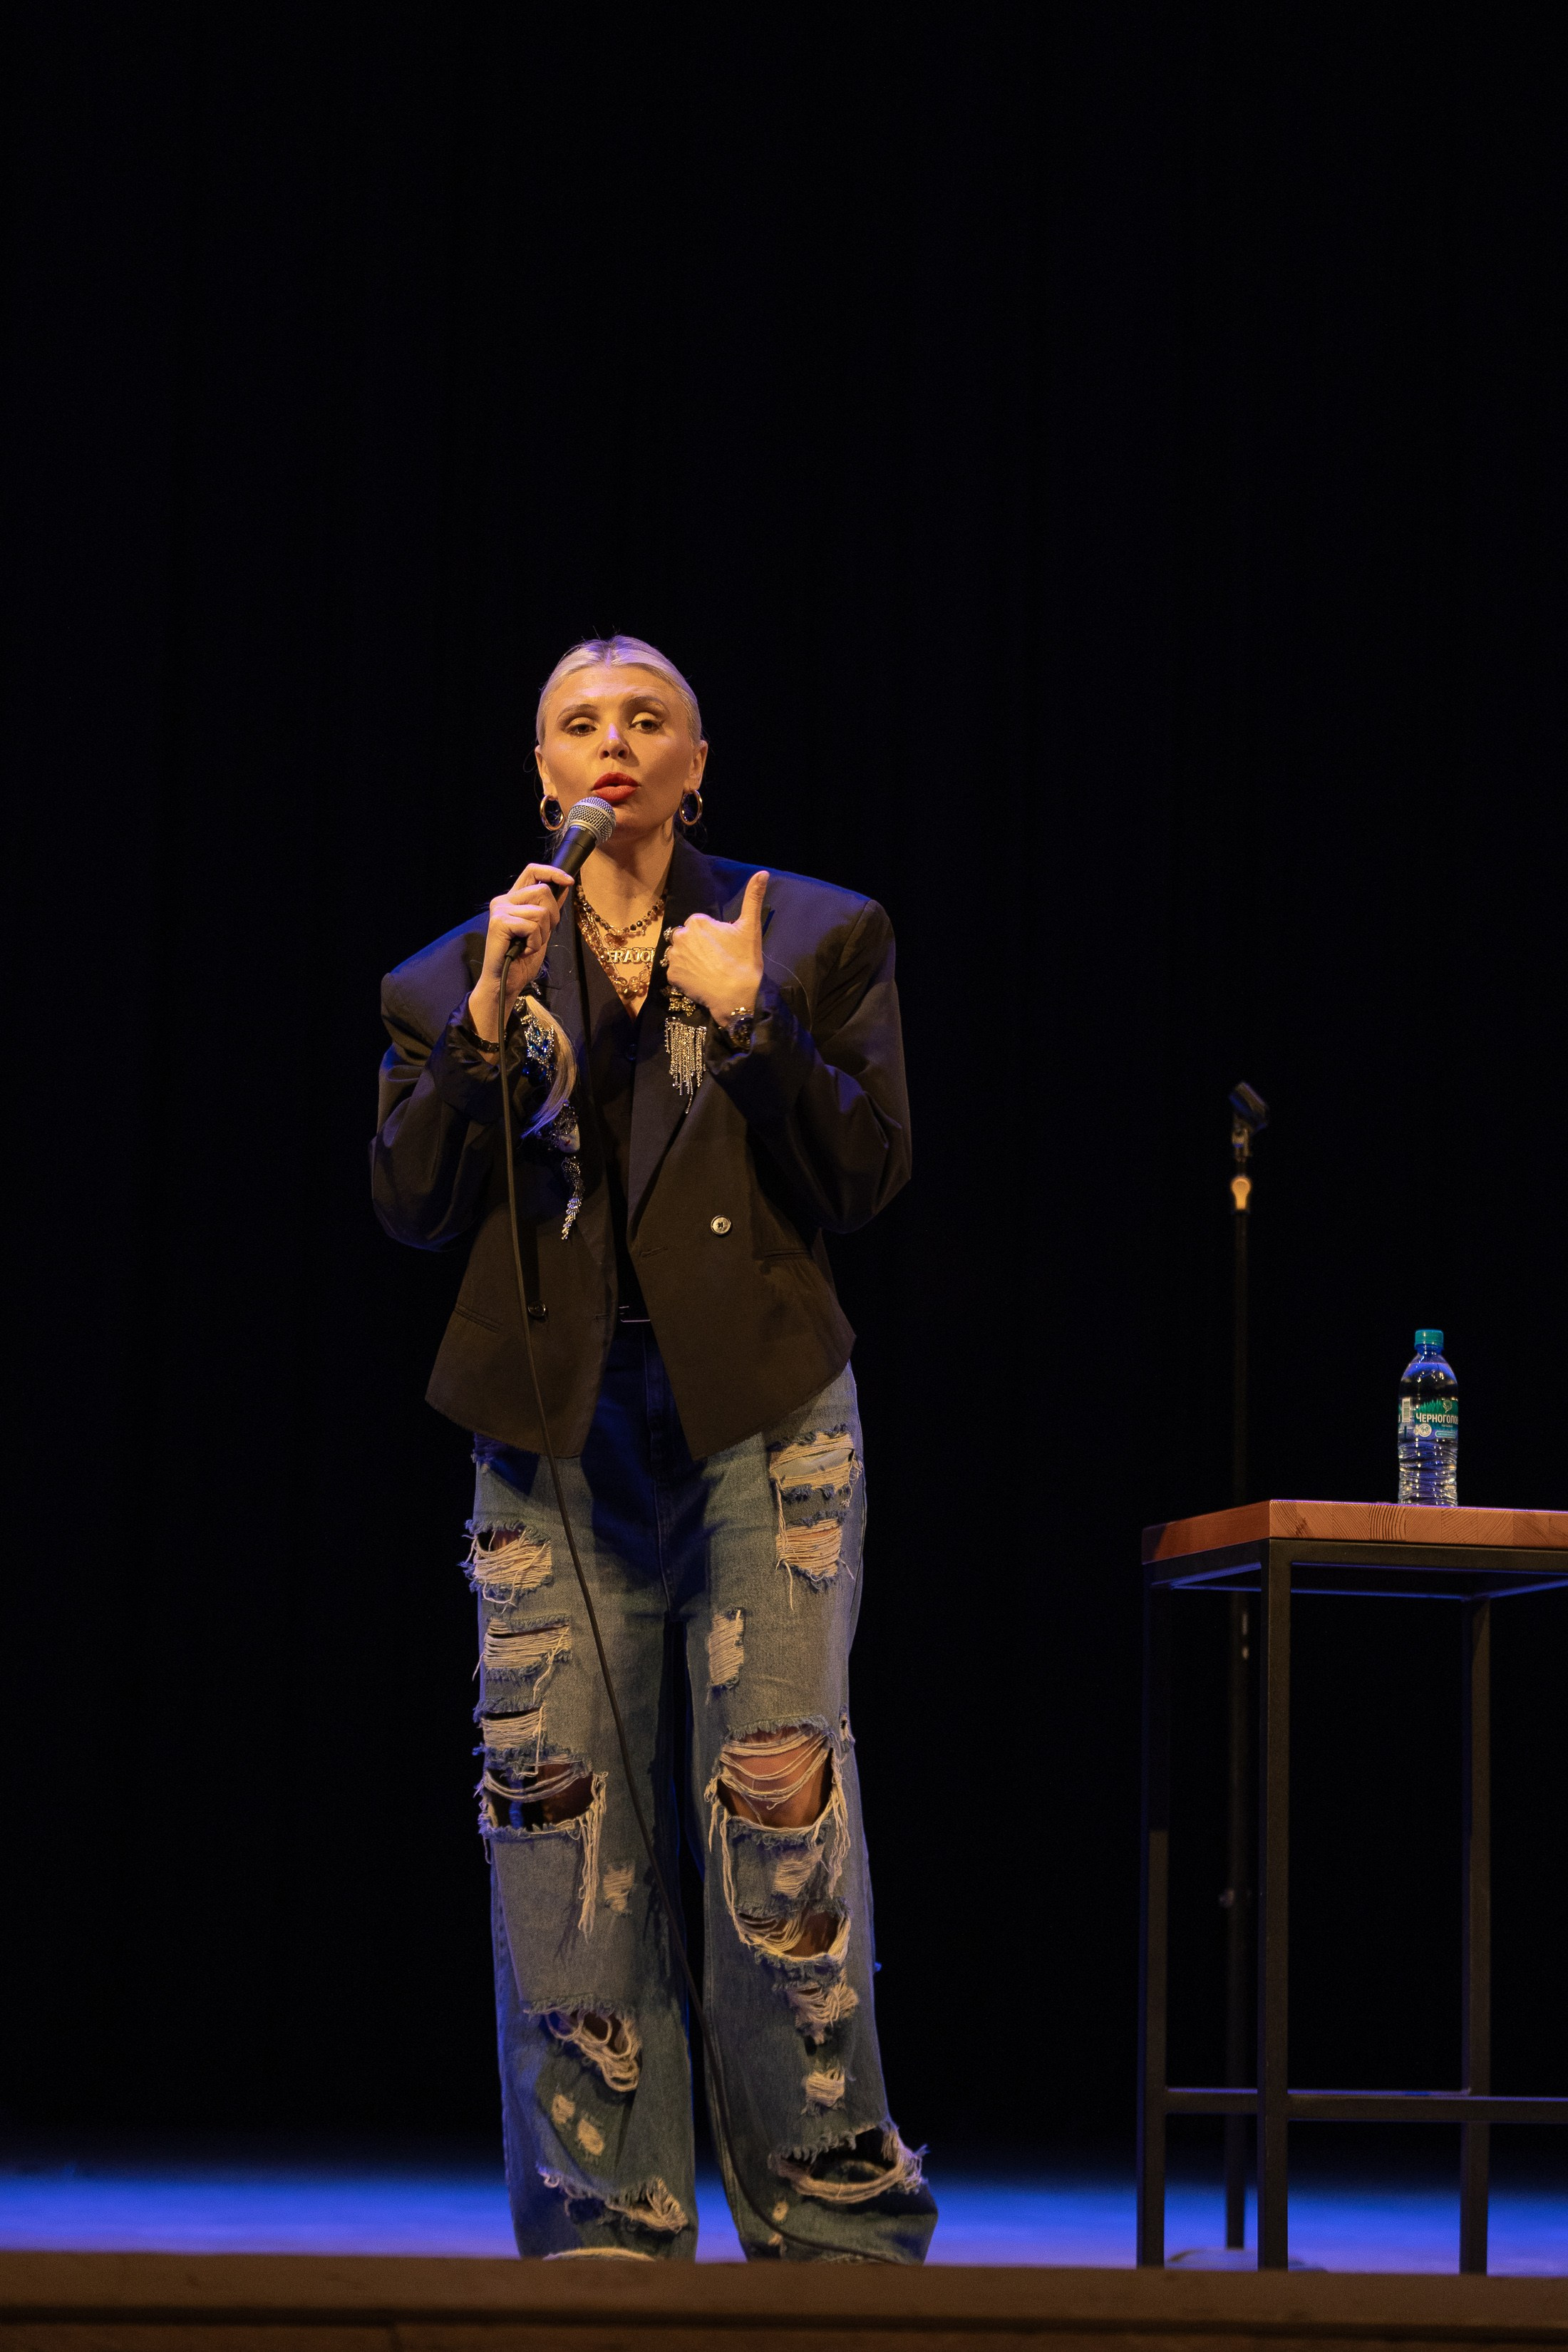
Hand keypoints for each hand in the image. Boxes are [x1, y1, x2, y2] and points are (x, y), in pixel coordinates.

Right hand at [466, 862, 574, 1042]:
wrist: (506, 981)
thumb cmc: (522, 959)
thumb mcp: (543, 930)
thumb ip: (550, 908)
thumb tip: (564, 886)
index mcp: (513, 899)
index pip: (532, 871)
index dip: (552, 872)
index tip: (568, 881)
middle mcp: (504, 900)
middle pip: (543, 891)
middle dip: (552, 917)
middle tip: (540, 936)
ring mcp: (500, 910)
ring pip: (540, 911)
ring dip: (542, 934)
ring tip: (529, 945)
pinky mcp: (499, 923)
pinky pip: (532, 926)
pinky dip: (534, 943)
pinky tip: (523, 950)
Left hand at [665, 869, 767, 1022]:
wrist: (736, 995)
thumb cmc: (744, 960)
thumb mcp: (750, 927)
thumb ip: (753, 897)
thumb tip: (762, 872)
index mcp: (697, 921)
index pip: (700, 925)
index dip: (712, 936)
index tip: (724, 947)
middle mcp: (680, 935)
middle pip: (687, 938)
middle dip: (698, 946)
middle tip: (716, 960)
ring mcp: (674, 956)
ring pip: (680, 953)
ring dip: (689, 959)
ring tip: (707, 970)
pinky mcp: (671, 975)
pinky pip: (676, 971)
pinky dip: (685, 975)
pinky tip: (700, 980)